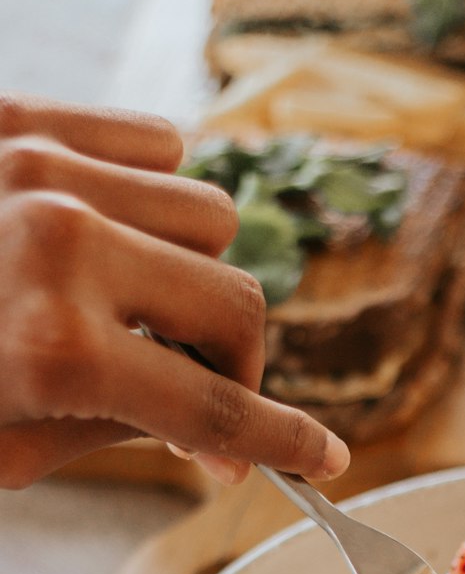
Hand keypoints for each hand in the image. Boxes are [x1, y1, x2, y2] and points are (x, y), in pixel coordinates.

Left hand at [0, 94, 349, 488]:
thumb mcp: (10, 449)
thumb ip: (126, 431)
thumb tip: (218, 438)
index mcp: (58, 351)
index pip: (220, 408)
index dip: (282, 441)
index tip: (325, 456)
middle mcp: (63, 246)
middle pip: (241, 301)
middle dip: (232, 361)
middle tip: (194, 387)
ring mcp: (42, 168)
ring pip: (209, 216)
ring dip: (190, 275)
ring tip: (134, 303)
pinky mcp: (19, 117)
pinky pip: (155, 144)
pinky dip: (155, 193)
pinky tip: (115, 234)